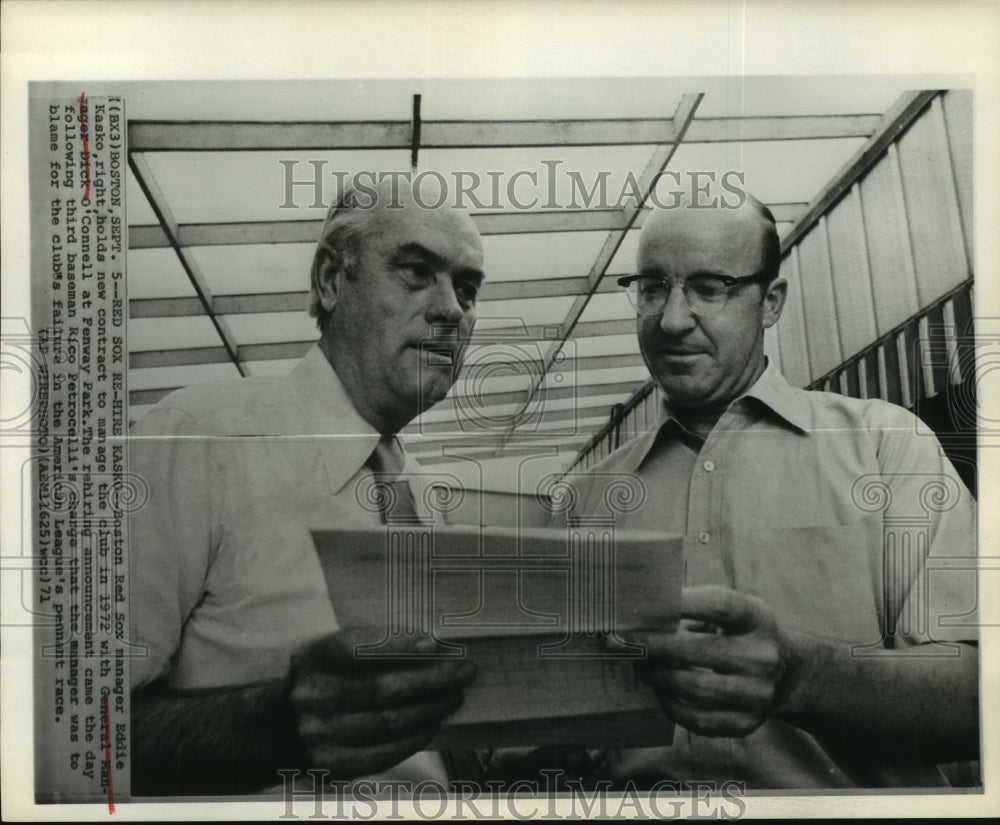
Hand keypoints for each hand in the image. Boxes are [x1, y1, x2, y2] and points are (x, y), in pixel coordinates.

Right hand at [286, 628, 475, 777]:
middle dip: (429, 679)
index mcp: (311, 659)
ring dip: (429, 709)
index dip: (397, 646)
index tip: (436, 643)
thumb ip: (371, 647)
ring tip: (454, 696)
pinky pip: (382, 753)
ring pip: (387, 723)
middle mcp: (309, 697)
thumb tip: (432, 646)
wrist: (281, 727)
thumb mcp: (333, 654)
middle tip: (463, 670)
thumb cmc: (325, 679)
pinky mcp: (330, 764)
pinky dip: (413, 738)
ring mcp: (317, 735)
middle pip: (380, 689)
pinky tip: (432, 723)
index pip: (356, 648)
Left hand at [621, 586, 795, 737]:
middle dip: (653, 645)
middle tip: (621, 640)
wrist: (785, 673)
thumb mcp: (734, 612)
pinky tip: (660, 690)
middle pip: (698, 650)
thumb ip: (696, 608)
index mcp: (757, 619)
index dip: (683, 602)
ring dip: (658, 676)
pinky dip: (671, 704)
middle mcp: (762, 657)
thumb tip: (640, 613)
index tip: (646, 601)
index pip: (720, 605)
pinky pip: (698, 719)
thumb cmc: (741, 633)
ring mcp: (757, 694)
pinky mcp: (746, 723)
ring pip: (693, 687)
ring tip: (640, 665)